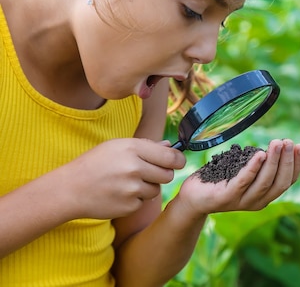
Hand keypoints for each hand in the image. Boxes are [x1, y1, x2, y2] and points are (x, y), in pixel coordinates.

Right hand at [57, 138, 185, 219]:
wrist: (69, 190)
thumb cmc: (94, 164)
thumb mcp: (117, 146)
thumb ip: (146, 146)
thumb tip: (170, 146)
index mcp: (133, 149)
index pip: (171, 157)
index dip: (178, 160)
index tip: (178, 162)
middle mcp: (134, 168)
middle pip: (168, 175)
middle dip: (162, 174)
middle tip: (148, 173)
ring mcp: (132, 189)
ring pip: (156, 189)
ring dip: (148, 187)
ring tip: (128, 183)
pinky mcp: (129, 206)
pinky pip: (144, 202)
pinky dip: (136, 199)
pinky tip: (120, 193)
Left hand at [176, 139, 299, 215]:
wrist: (193, 198)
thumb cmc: (220, 180)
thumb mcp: (245, 171)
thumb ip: (260, 164)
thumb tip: (278, 145)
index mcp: (265, 195)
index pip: (288, 181)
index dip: (296, 164)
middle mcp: (257, 201)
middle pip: (280, 182)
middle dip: (286, 161)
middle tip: (288, 141)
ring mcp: (242, 201)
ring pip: (264, 182)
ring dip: (273, 161)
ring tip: (277, 143)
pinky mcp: (226, 197)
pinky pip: (243, 182)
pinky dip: (253, 168)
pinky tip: (259, 154)